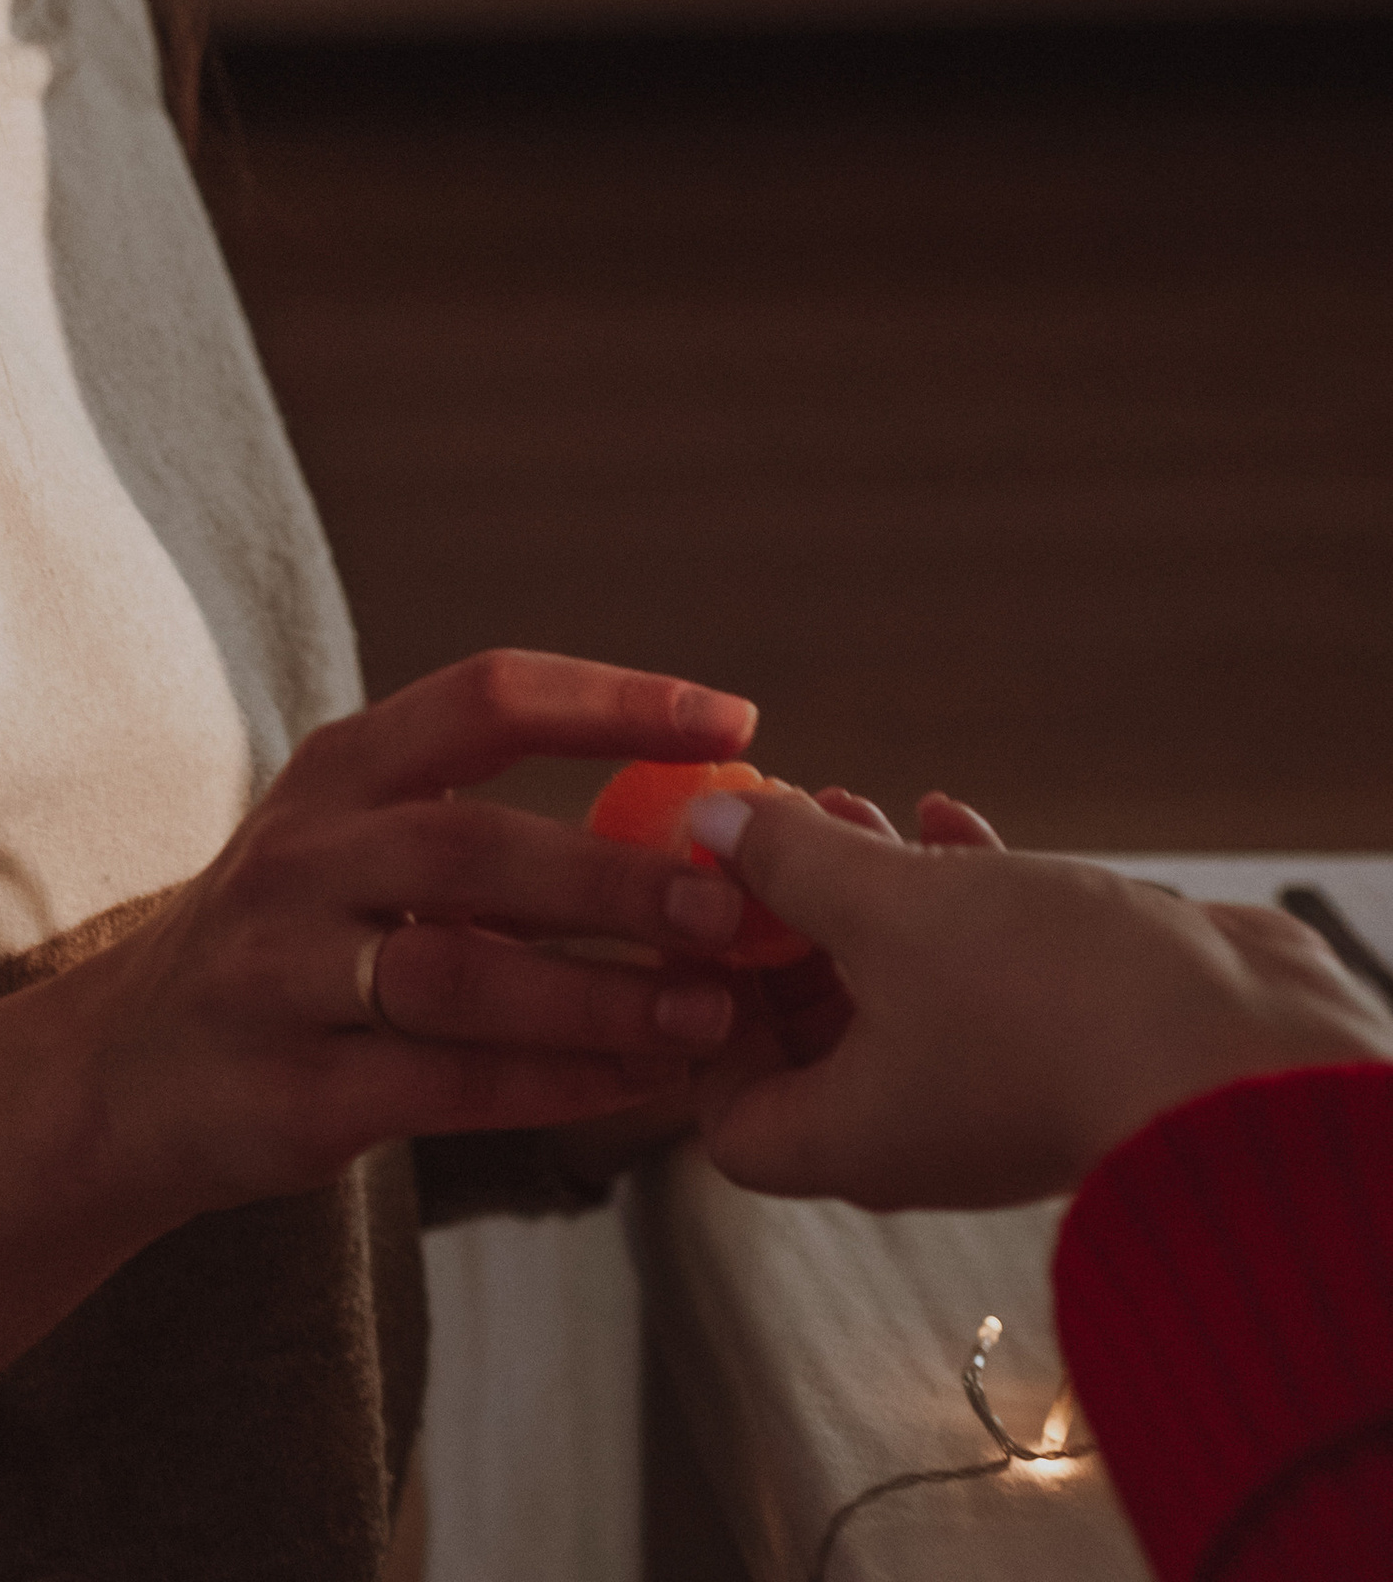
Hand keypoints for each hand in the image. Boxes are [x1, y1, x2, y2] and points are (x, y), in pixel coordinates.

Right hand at [64, 647, 760, 1228]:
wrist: (126, 1069)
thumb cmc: (292, 941)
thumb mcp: (351, 840)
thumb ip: (478, 821)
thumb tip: (689, 826)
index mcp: (338, 770)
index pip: (485, 698)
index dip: (612, 701)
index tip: (732, 720)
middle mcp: (303, 855)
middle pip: (473, 845)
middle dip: (614, 874)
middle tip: (729, 903)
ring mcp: (284, 974)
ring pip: (460, 974)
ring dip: (599, 994)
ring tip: (709, 1011)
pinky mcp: (292, 1093)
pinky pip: (446, 1087)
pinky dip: (557, 1085)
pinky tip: (642, 1084)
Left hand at [687, 792, 1392, 1209]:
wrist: (1239, 1054)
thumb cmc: (1044, 1004)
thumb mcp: (885, 911)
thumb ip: (790, 865)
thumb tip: (711, 830)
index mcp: (851, 1137)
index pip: (729, 1119)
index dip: (699, 1019)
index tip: (699, 916)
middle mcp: (917, 1129)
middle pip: (810, 1040)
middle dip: (784, 926)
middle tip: (768, 836)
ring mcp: (995, 1085)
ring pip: (899, 987)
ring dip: (866, 893)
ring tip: (848, 802)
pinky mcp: (1064, 1037)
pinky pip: (982, 964)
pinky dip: (955, 890)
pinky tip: (951, 813)